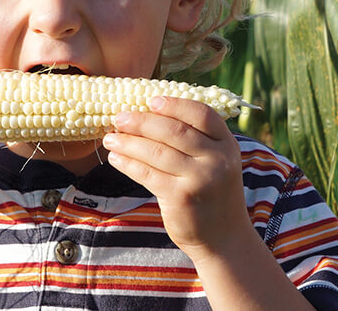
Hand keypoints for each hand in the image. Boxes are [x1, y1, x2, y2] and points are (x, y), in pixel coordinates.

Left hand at [101, 96, 251, 259]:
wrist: (223, 236)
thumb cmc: (212, 191)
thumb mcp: (217, 161)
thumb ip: (196, 139)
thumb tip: (148, 114)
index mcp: (227, 144)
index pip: (202, 114)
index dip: (175, 104)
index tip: (151, 101)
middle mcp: (217, 160)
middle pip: (174, 131)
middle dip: (142, 121)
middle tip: (119, 117)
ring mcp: (199, 179)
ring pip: (156, 151)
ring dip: (129, 142)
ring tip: (110, 138)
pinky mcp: (180, 198)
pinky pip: (147, 174)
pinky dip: (128, 163)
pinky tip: (116, 158)